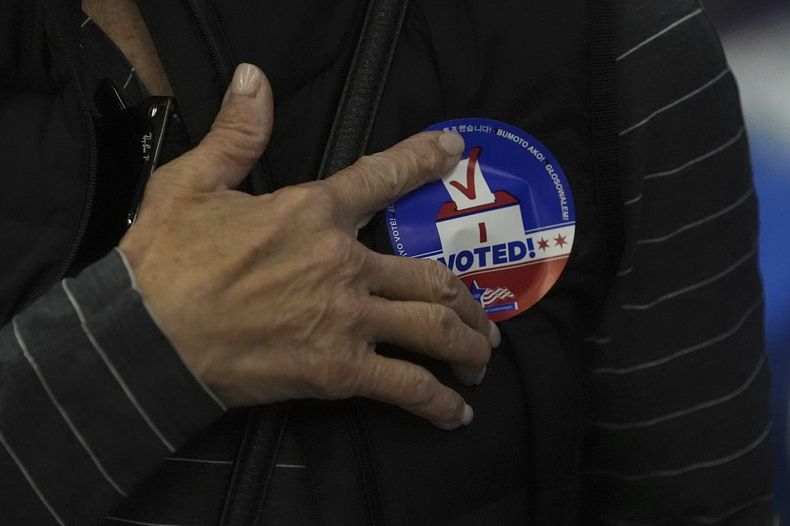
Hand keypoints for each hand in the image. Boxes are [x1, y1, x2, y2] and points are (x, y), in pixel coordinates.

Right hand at [119, 64, 499, 429]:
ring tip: (483, 358)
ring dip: (468, 343)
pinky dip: (438, 402)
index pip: (382, 178)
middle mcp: (344, 263)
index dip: (422, 160)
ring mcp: (347, 318)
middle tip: (484, 317)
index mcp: (313, 213)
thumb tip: (254, 80)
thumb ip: (236, 134)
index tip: (452, 151)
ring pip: (433, 328)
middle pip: (430, 276)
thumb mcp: (191, 182)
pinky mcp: (337, 369)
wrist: (144, 338)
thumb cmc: (165, 261)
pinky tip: (456, 413)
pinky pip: (405, 386)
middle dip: (467, 299)